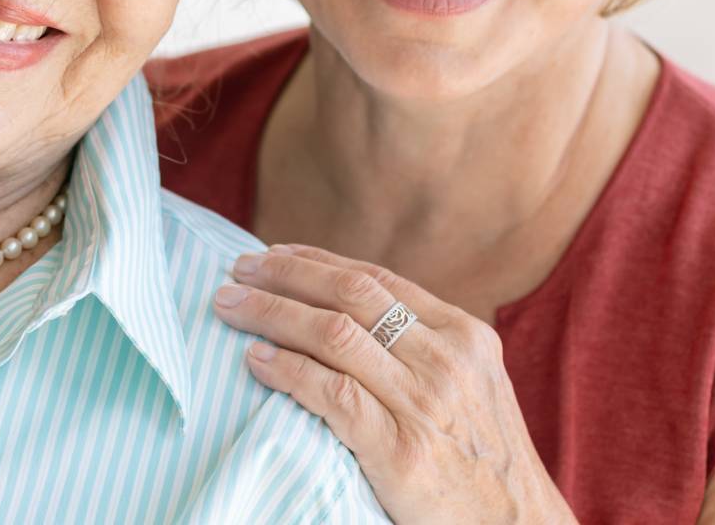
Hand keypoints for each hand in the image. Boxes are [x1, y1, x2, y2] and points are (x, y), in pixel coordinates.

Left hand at [213, 243, 574, 524]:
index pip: (376, 279)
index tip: (275, 254)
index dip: (317, 261)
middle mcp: (446, 358)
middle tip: (238, 269)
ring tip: (231, 306)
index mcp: (463, 333)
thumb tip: (351, 313)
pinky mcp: (400, 451)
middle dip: (285, 274)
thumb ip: (424, 347)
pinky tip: (256, 360)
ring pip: (333, 334)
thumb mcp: (473, 385)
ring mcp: (423, 404)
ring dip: (271, 313)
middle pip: (349, 295)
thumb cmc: (483, 459)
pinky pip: (331, 393)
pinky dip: (287, 369)